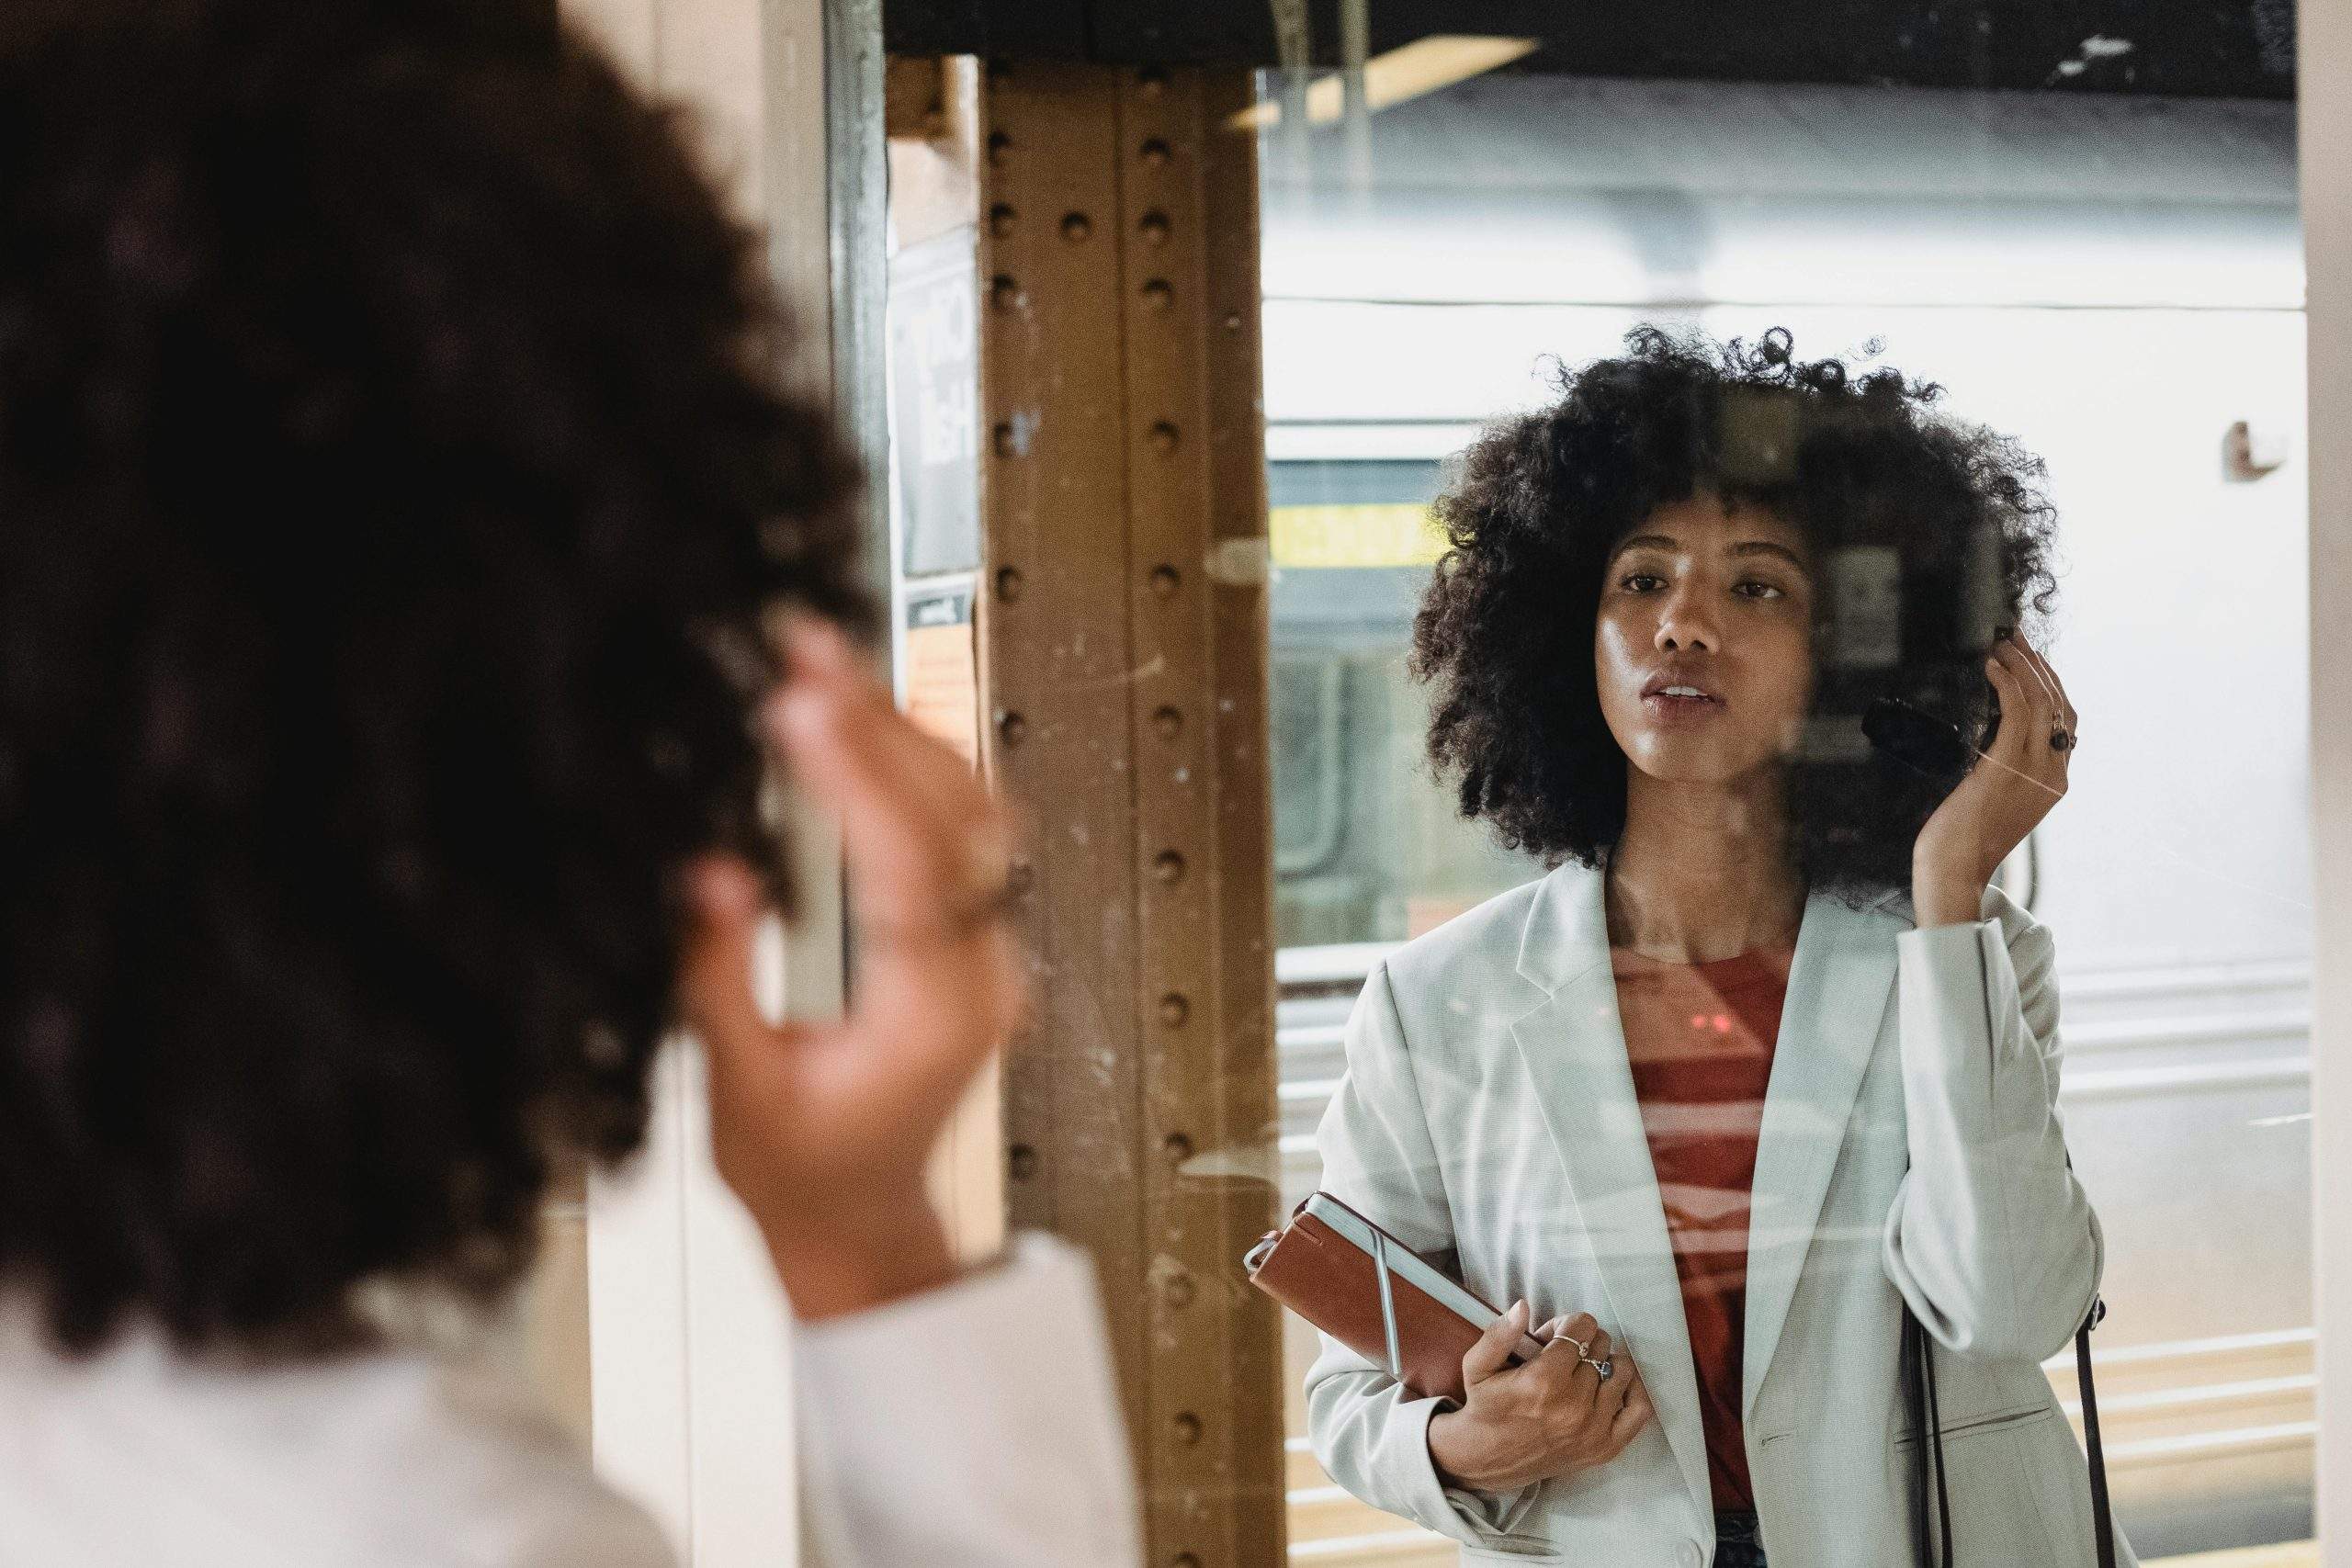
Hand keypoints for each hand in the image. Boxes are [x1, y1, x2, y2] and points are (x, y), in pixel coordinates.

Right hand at [677, 614, 1026, 1320]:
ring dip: (904, 730)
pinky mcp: (973, 937)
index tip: (802, 707)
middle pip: (957, 819)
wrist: (862, 1224)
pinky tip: (862, 718)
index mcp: (935, 1018)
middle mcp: (984, 973)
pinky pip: (963, 832)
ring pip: (975, 812)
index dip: (858, 780)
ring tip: (825, 660)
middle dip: (881, 724)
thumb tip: (714, 875)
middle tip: (806, 647)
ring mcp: (990, 952)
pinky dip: (915, 765)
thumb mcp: (738, 1096)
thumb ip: (723, 984)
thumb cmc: (801, 1178)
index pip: (912, 872)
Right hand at [1426, 1304, 1652, 1492]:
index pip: (1582, 1328)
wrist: (1488, 1460)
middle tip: (1563, 1355)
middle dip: (1582, 1342)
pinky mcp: (1605, 1447)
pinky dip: (1634, 1391)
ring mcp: (1594, 1428)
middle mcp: (1574, 1405)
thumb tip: (1523, 1306)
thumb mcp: (1477, 1367)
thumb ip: (1499, 1334)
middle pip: (1601, 1346)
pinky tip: (1616, 1383)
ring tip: (1584, 1369)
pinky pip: (1639, 1410)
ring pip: (1622, 1371)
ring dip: (1605, 1362)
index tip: (1552, 1336)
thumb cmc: (1485, 1408)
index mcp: (1544, 1380)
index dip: (1566, 1323)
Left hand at [1912, 633, 2076, 926]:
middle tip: (2016, 638)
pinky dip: (2007, 683)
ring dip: (2023, 666)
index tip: (2032, 657)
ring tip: (2003, 644)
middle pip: (2059, 704)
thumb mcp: (1995, 797)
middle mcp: (2054, 773)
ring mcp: (2035, 771)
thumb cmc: (1963, 835)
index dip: (2052, 682)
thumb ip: (2005, 767)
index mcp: (2056, 781)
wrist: (1954, 868)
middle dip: (2039, 665)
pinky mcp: (2008, 768)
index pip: (2066, 720)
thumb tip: (1993, 734)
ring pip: (2042, 702)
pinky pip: (2017, 713)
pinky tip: (1992, 666)